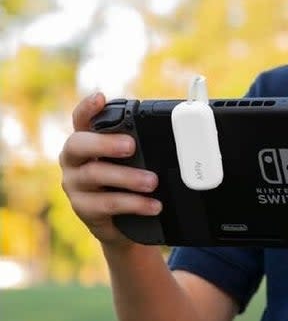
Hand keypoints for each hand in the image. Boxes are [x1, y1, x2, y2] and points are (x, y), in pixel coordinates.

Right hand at [59, 92, 160, 246]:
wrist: (123, 223)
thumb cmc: (129, 180)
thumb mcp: (135, 159)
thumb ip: (142, 142)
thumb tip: (181, 131)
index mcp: (86, 140)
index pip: (81, 119)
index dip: (88, 107)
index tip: (101, 97)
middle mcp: (74, 160)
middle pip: (78, 145)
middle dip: (105, 143)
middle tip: (131, 146)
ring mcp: (75, 185)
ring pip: (95, 175)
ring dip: (127, 177)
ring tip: (153, 181)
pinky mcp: (84, 209)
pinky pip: (107, 204)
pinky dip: (134, 204)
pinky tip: (152, 205)